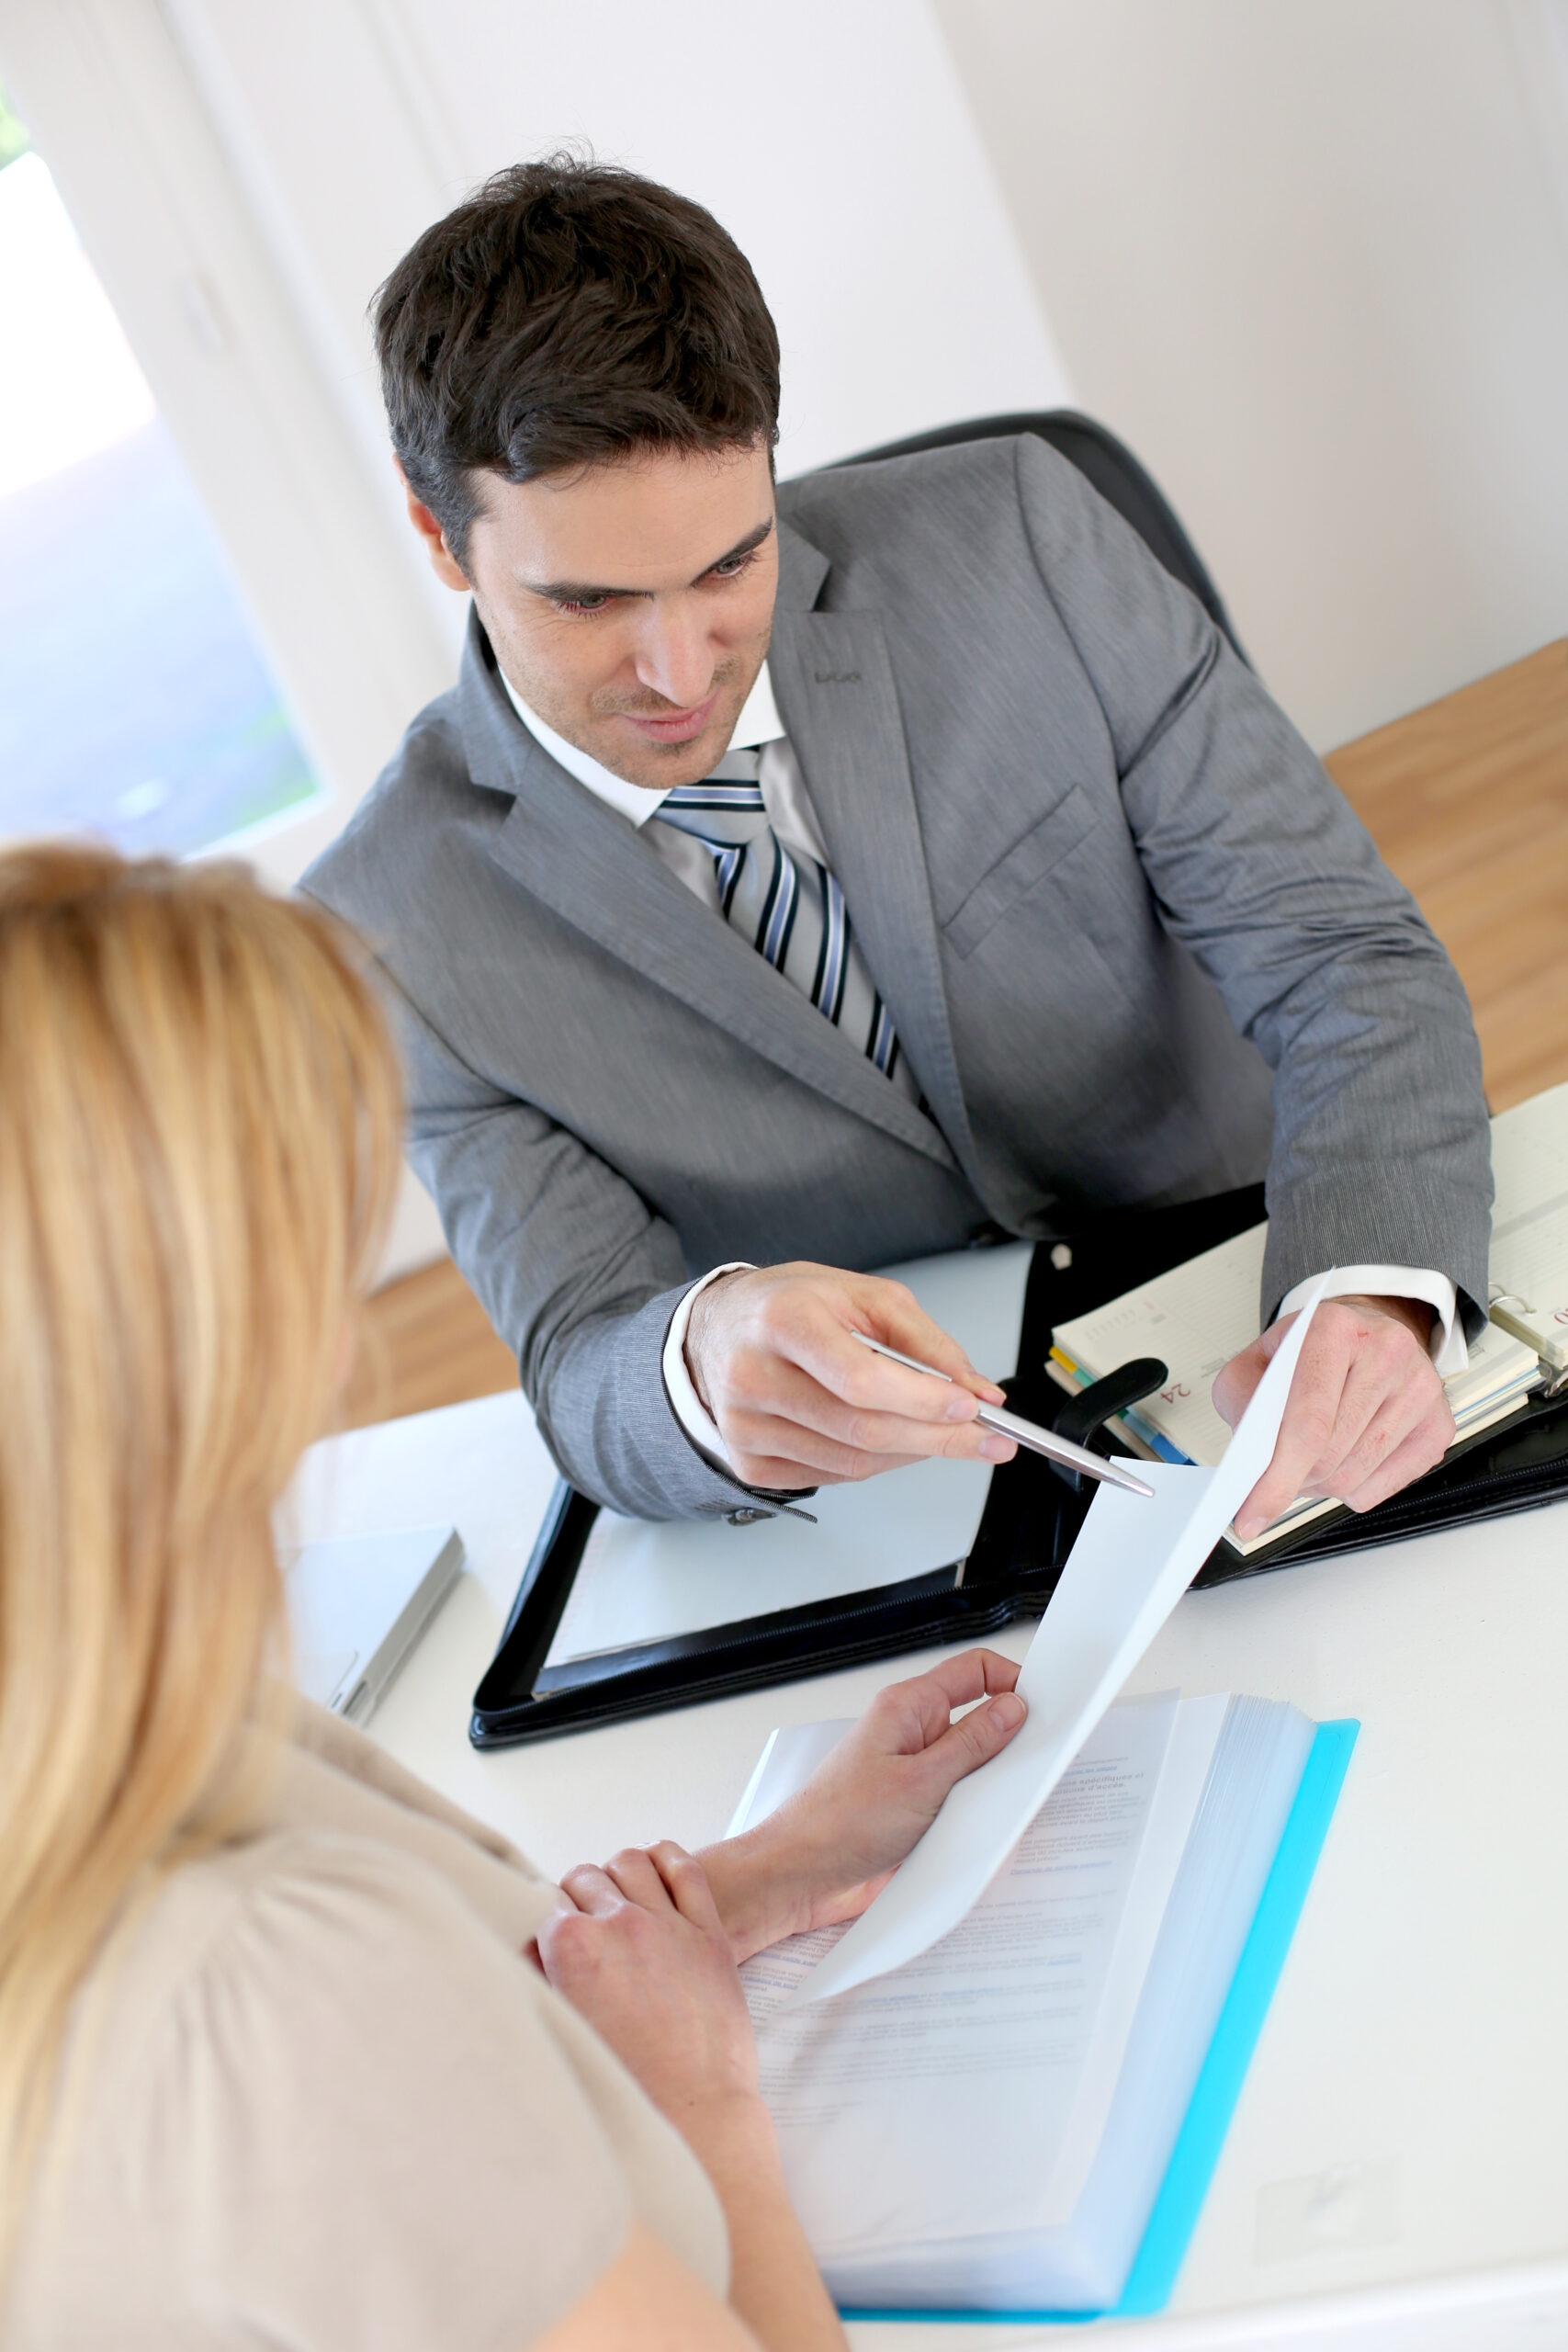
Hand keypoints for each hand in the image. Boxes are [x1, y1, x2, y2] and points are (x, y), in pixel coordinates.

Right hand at [539, 1842, 762, 2143]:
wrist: (692, 2113)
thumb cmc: (624, 2087)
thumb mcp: (562, 2029)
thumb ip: (540, 1980)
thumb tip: (526, 1949)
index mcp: (572, 1945)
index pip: (544, 1901)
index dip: (543, 1918)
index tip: (545, 1930)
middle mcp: (618, 1923)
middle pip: (584, 1876)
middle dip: (576, 1896)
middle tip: (579, 1921)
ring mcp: (666, 1923)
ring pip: (631, 1862)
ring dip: (616, 1874)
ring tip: (615, 1897)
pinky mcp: (707, 1932)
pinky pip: (685, 1869)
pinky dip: (667, 1857)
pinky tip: (657, 1865)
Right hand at [684, 1261, 1015, 1489]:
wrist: (720, 1328)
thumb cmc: (792, 1306)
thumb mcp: (862, 1295)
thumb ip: (923, 1341)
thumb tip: (977, 1391)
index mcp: (782, 1320)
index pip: (860, 1378)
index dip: (921, 1400)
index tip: (971, 1408)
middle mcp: (752, 1376)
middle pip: (861, 1428)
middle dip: (937, 1438)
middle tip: (987, 1440)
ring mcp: (744, 1426)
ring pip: (851, 1462)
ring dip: (911, 1453)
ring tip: (944, 1435)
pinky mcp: (747, 1461)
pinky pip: (830, 1476)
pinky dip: (875, 1464)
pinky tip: (892, 1441)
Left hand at [699, 1649, 1026, 1961]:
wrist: (800, 1877)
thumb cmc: (837, 1824)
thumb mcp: (920, 1782)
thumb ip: (972, 1744)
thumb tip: (1013, 1708)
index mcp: (908, 1708)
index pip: (974, 1671)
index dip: (1014, 1682)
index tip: (1047, 1708)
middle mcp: (911, 1733)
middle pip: (979, 1717)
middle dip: (1011, 1739)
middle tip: (1041, 1761)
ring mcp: (914, 1772)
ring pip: (973, 1764)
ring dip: (993, 1783)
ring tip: (1013, 1803)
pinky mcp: (915, 1809)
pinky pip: (959, 1799)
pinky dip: (977, 1812)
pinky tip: (991, 1832)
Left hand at [1213, 1293, 1453, 1540]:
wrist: (1362, 1335)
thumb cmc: (1307, 1354)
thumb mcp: (1255, 1362)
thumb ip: (1241, 1403)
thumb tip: (1248, 1463)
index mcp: (1334, 1328)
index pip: (1307, 1423)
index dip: (1276, 1477)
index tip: (1251, 1515)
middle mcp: (1386, 1351)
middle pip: (1331, 1455)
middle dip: (1294, 1479)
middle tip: (1278, 1472)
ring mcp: (1421, 1387)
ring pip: (1355, 1475)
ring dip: (1322, 1484)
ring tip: (1311, 1457)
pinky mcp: (1439, 1423)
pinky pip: (1384, 1487)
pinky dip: (1354, 1487)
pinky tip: (1346, 1456)